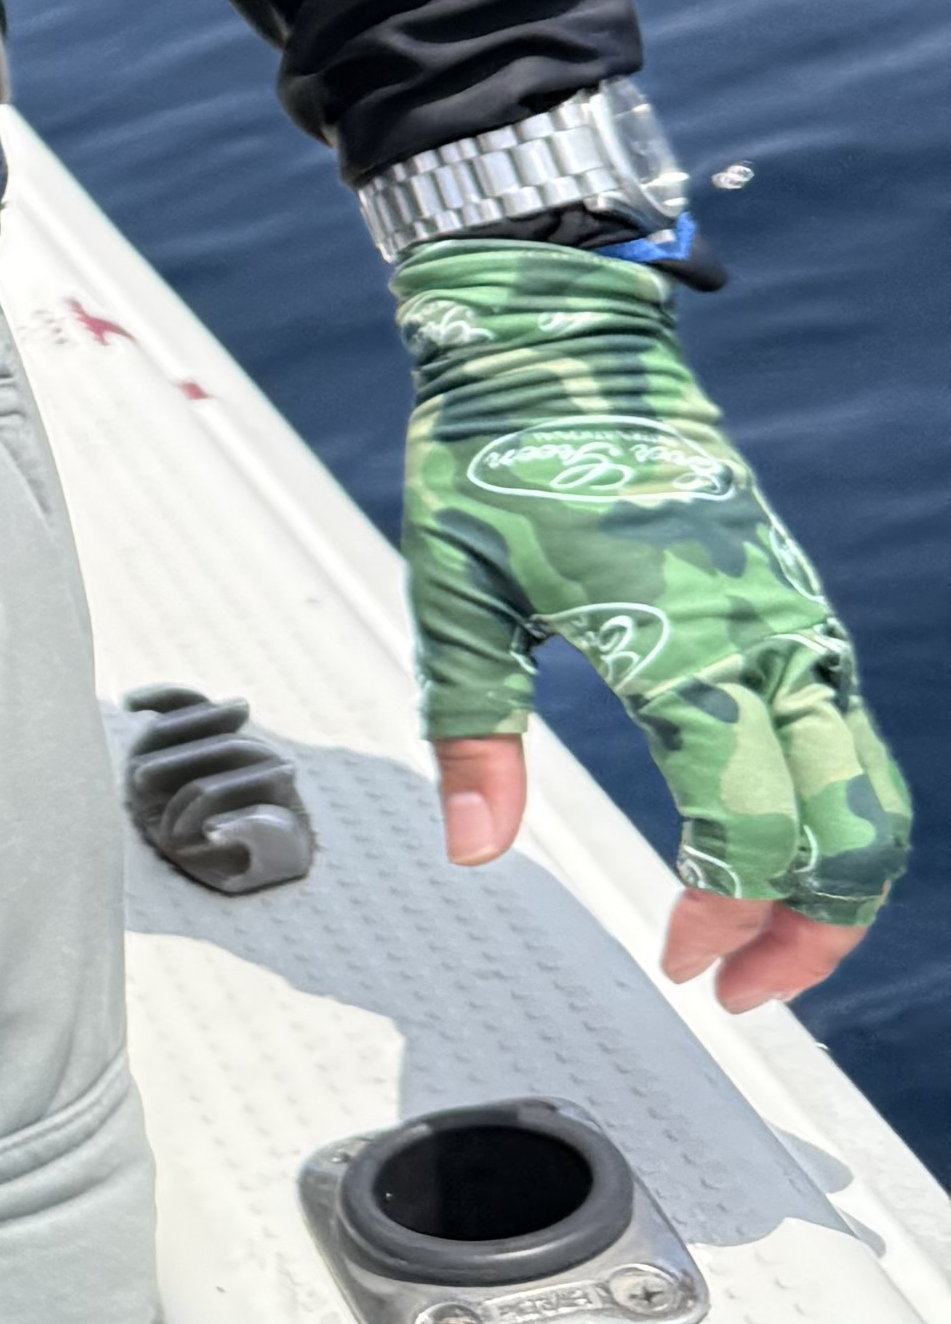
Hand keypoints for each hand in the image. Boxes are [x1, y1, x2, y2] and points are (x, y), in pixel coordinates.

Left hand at [398, 237, 901, 1010]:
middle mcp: (764, 632)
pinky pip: (849, 727)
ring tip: (762, 942)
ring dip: (839, 878)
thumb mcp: (453, 590)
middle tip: (740, 985)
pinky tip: (770, 842)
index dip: (726, 916)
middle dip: (813, 929)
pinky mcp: (795, 599)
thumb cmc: (497, 454)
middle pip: (852, 824)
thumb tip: (474, 848)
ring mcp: (795, 614)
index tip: (679, 962)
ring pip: (870, 783)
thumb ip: (470, 725)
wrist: (559, 337)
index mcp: (679, 640)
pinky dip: (836, 807)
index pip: (750, 822)